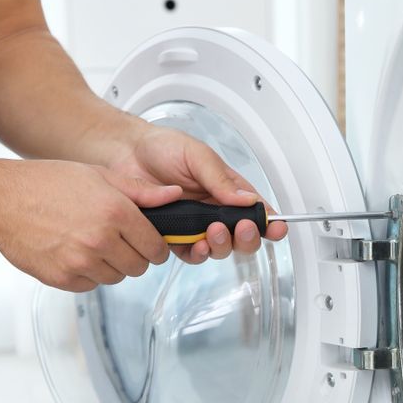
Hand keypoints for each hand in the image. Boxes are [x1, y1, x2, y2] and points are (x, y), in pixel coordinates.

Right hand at [0, 158, 180, 290]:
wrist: (0, 200)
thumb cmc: (48, 182)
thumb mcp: (98, 175)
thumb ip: (140, 191)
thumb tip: (175, 195)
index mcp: (116, 212)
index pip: (156, 248)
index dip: (156, 246)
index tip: (148, 242)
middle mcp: (101, 240)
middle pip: (139, 267)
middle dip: (135, 256)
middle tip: (118, 241)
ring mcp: (80, 262)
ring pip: (116, 278)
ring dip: (111, 265)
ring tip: (92, 242)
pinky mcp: (62, 278)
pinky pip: (90, 285)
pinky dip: (87, 274)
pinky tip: (73, 251)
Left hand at [107, 123, 287, 263]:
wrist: (125, 155)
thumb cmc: (161, 148)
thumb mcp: (197, 156)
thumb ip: (221, 180)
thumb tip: (248, 199)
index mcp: (227, 189)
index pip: (255, 210)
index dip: (270, 223)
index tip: (277, 229)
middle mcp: (214, 210)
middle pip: (242, 236)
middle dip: (247, 237)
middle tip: (241, 229)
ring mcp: (195, 226)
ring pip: (219, 248)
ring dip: (221, 245)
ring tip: (212, 232)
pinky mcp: (174, 237)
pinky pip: (191, 254)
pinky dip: (197, 254)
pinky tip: (195, 245)